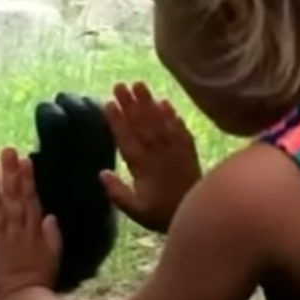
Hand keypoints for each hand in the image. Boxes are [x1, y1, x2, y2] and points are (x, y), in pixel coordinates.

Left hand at [0, 147, 61, 299]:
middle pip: (10, 196)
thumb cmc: (39, 281)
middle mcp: (14, 230)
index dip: (26, 179)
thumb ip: (52, 235)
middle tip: (5, 149)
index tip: (24, 159)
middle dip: (8, 172)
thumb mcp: (54, 257)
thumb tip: (49, 215)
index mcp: (33, 231)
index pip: (29, 199)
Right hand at [101, 82, 201, 233]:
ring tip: (139, 85)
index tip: (108, 103)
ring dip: (149, 103)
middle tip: (119, 85)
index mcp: (143, 168)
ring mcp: (175, 151)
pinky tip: (164, 102)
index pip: (127, 140)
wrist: (197, 214)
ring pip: (160, 122)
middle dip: (130, 104)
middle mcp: (158, 155)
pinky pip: (180, 129)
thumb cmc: (162, 214)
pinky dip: (172, 116)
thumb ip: (118, 193)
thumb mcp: (136, 211)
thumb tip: (101, 173)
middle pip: (142, 125)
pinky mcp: (189, 151)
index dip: (117, 121)